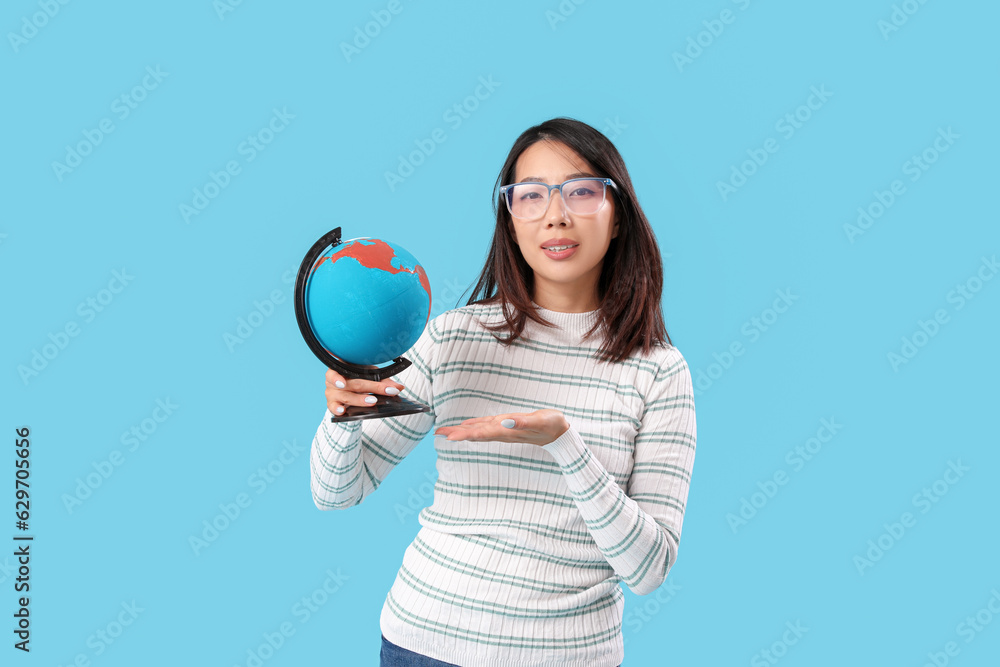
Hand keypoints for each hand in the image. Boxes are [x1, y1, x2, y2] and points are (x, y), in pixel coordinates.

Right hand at [325, 368, 403, 416]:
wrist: (342, 385)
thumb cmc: (355, 377)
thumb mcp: (370, 376)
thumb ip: (384, 381)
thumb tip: (399, 387)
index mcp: (344, 366)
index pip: (357, 370)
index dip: (372, 379)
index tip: (388, 388)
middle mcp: (335, 378)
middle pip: (355, 383)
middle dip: (371, 388)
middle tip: (385, 393)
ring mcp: (331, 391)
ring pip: (346, 396)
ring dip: (359, 399)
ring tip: (371, 401)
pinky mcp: (330, 402)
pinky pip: (332, 407)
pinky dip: (337, 409)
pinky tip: (343, 411)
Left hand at [434, 409, 569, 446]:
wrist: (559, 433)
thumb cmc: (551, 425)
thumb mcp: (541, 421)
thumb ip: (524, 422)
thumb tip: (507, 421)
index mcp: (507, 431)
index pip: (482, 433)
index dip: (464, 434)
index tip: (449, 437)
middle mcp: (502, 432)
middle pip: (475, 434)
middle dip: (456, 434)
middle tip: (438, 433)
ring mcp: (504, 430)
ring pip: (478, 431)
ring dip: (462, 431)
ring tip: (445, 432)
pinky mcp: (507, 425)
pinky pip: (486, 427)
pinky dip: (474, 426)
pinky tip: (466, 426)